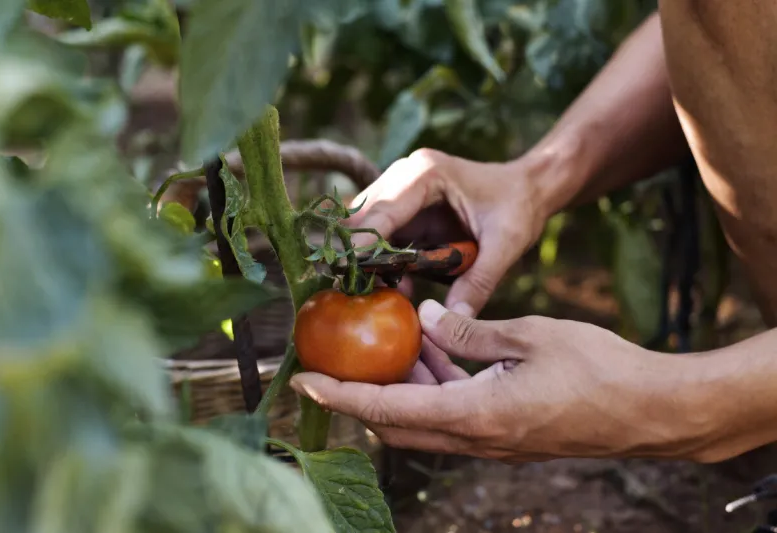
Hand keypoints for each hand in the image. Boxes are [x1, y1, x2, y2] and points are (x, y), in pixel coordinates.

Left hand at [290, 300, 719, 462]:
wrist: (651, 411)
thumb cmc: (598, 369)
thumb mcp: (529, 335)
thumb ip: (469, 330)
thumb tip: (423, 315)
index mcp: (475, 414)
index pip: (388, 407)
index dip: (343, 393)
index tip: (306, 379)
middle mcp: (476, 438)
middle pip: (397, 421)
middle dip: (363, 391)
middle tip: (344, 353)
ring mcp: (492, 442)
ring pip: (424, 419)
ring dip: (403, 386)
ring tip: (395, 340)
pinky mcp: (506, 435)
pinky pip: (453, 415)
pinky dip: (434, 387)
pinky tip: (438, 350)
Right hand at [345, 148, 549, 316]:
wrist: (529, 188)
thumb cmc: (519, 207)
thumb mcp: (506, 245)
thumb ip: (480, 281)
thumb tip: (455, 318)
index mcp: (427, 174)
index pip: (382, 211)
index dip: (364, 245)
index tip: (351, 276)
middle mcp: (405, 176)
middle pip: (362, 216)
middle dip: (359, 254)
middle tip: (361, 291)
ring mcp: (400, 190)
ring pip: (364, 226)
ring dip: (369, 259)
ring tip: (379, 292)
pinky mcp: (404, 209)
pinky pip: (380, 236)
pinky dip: (382, 261)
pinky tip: (396, 285)